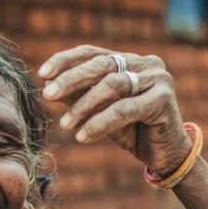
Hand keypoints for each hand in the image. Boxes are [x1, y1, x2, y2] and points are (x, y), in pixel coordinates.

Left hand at [39, 45, 192, 176]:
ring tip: (65, 124)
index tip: (42, 74)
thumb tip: (48, 86)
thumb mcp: (100, 112)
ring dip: (84, 105)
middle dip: (71, 79)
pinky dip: (100, 123)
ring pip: (112, 86)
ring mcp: (158, 79)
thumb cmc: (132, 130)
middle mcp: (146, 63)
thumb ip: (80, 97)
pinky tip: (82, 136)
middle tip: (48, 94)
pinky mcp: (163, 100)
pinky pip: (124, 110)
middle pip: (102, 65)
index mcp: (130, 61)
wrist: (165, 155)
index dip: (66, 60)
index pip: (93, 52)